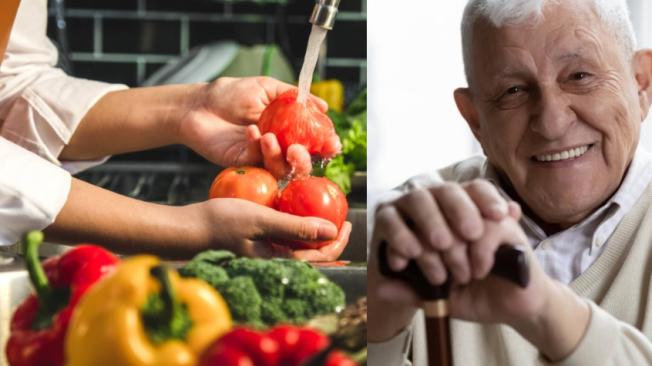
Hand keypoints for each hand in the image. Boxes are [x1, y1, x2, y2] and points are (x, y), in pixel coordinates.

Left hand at [178, 77, 329, 177]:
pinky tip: (250, 131)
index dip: (326, 146)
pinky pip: (257, 162)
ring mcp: (260, 158)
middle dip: (304, 161)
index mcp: (288, 130)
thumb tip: (323, 106)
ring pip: (281, 169)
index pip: (313, 143)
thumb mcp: (266, 88)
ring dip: (278, 155)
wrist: (198, 104)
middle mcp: (278, 147)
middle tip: (297, 150)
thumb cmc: (230, 94)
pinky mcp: (243, 165)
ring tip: (269, 136)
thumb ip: (293, 96)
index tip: (332, 143)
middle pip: (301, 164)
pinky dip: (256, 147)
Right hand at [189, 198, 348, 259]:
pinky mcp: (257, 246)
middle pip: (313, 254)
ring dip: (313, 231)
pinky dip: (296, 227)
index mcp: (280, 261)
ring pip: (299, 247)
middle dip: (330, 237)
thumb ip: (296, 227)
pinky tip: (296, 212)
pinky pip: (284, 239)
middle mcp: (275, 262)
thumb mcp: (261, 220)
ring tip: (323, 213)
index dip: (338, 242)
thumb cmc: (221, 223)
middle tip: (340, 216)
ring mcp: (266, 254)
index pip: (320, 257)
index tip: (347, 223)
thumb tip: (332, 232)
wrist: (188, 228)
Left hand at [368, 179, 588, 359]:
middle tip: (437, 275)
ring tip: (461, 276)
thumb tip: (380, 289)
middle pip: (424, 200)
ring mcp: (477, 212)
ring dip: (455, 251)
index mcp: (428, 224)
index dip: (396, 236)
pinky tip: (479, 271)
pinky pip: (485, 226)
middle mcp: (449, 211)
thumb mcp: (437, 298)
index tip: (401, 263)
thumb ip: (411, 292)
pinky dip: (478, 253)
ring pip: (454, 211)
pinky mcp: (504, 221)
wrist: (515, 306)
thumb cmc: (474, 295)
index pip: (401, 212)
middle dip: (426, 241)